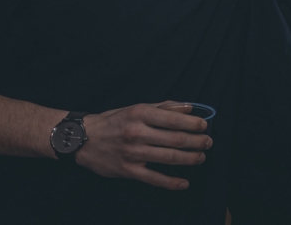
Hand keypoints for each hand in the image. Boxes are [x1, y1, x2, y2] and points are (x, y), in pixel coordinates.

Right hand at [75, 102, 211, 189]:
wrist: (82, 139)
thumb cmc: (114, 121)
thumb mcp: (137, 108)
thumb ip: (164, 107)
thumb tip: (190, 107)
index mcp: (140, 113)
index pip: (174, 119)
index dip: (193, 124)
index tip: (204, 126)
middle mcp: (137, 133)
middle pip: (175, 139)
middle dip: (196, 141)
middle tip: (208, 142)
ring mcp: (132, 153)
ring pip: (168, 158)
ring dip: (189, 158)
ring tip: (201, 157)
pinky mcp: (127, 170)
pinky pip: (153, 178)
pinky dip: (171, 182)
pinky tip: (184, 183)